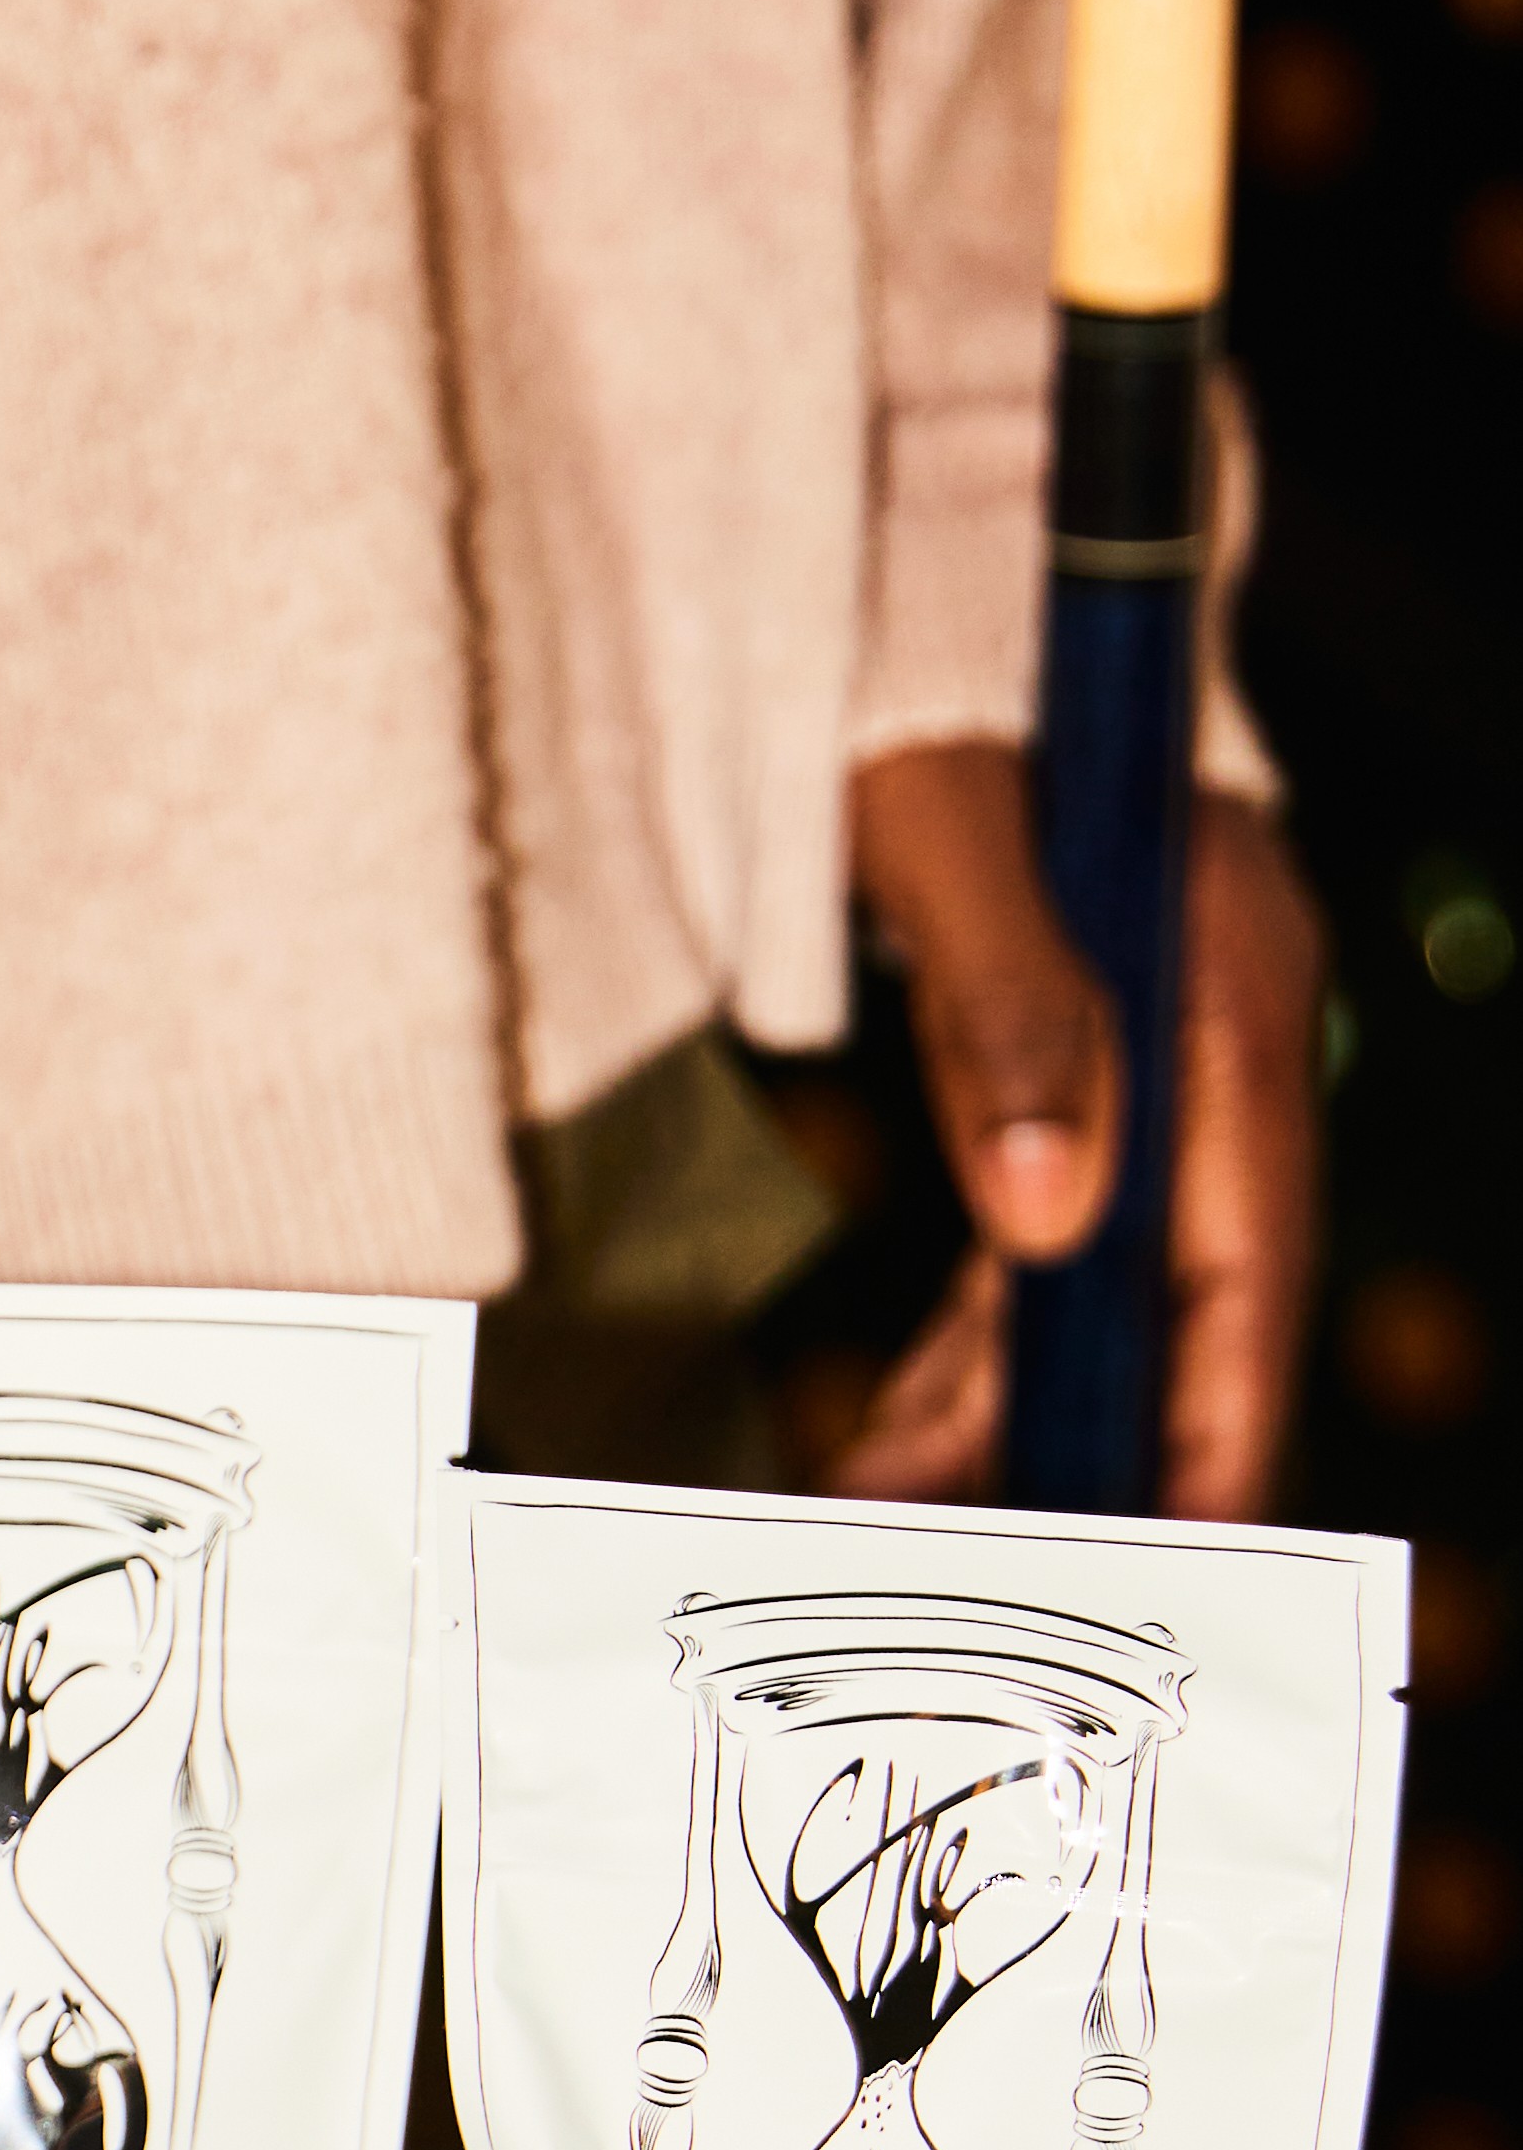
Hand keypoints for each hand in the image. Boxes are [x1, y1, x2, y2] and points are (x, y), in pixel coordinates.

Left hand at [831, 735, 1323, 1519]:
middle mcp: (1217, 1023)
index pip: (1249, 1240)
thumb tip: (1046, 1219)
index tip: (1191, 1540)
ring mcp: (1159, 1045)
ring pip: (1107, 1275)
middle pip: (1189, 1283)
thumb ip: (1006, 1012)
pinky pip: (1052, 1234)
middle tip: (1012, 1582)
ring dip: (1012, 1404)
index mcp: (1222, 973)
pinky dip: (985, 1335)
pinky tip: (905, 1432)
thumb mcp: (943, 831)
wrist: (919, 568)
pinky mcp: (1090, 1054)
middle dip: (1102, 1438)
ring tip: (900, 1516)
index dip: (1220, 1403)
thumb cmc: (928, 677)